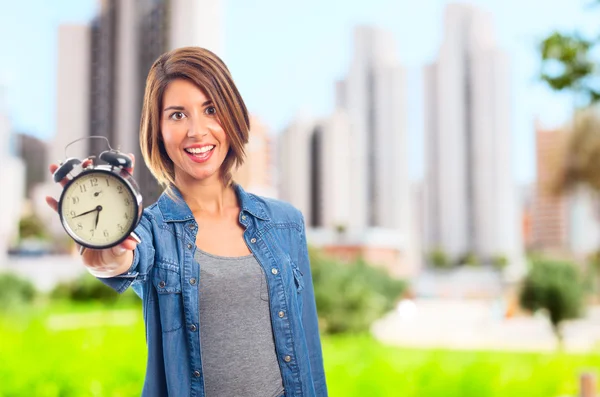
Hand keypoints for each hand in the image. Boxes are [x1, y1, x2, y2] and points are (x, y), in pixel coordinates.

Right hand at [46, 153, 138, 275]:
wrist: (103, 264)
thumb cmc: (116, 255)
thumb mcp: (121, 250)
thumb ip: (124, 246)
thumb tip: (131, 244)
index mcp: (116, 210)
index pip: (123, 188)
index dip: (125, 172)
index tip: (128, 156)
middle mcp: (102, 208)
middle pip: (95, 185)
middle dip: (89, 171)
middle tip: (85, 162)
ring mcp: (87, 213)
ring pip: (76, 193)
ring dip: (66, 181)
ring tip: (56, 167)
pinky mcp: (75, 223)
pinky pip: (64, 212)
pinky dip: (56, 205)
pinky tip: (48, 198)